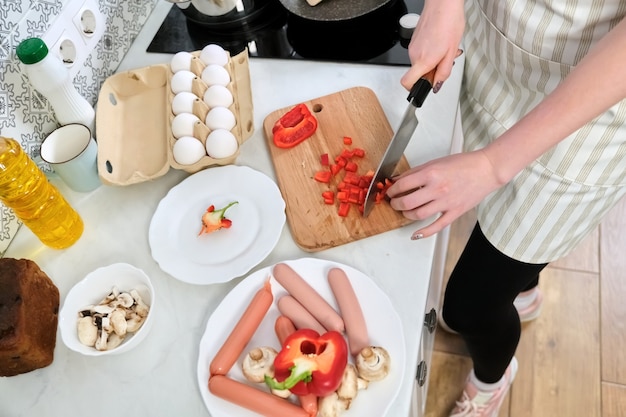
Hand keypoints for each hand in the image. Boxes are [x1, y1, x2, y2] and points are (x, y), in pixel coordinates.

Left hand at [386, 150, 502, 238]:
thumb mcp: (435, 162)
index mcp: (431, 173)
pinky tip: (415, 234)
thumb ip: (415, 172)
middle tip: (394, 202)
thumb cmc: (463, 164)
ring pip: (418, 215)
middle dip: (395, 204)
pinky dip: (424, 233)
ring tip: (405, 211)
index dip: (392, 190)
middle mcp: (437, 189)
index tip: (390, 192)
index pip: (402, 185)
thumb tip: (398, 180)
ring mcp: (446, 202)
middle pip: (407, 202)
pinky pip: (436, 226)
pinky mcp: (455, 212)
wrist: (486, 169)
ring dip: (406, 215)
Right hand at [401, 0, 465, 91]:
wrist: (443, 4)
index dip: (415, 89)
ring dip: (432, 62)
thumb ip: (444, 72)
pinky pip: (420, 54)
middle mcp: (414, 54)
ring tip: (444, 50)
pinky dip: (429, 53)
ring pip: (420, 63)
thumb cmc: (449, 22)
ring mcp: (412, 47)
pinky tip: (440, 44)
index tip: (425, 88)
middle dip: (431, 72)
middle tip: (444, 63)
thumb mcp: (452, 52)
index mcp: (424, 60)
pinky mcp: (414, 41)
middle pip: (418, 74)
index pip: (408, 82)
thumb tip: (437, 85)